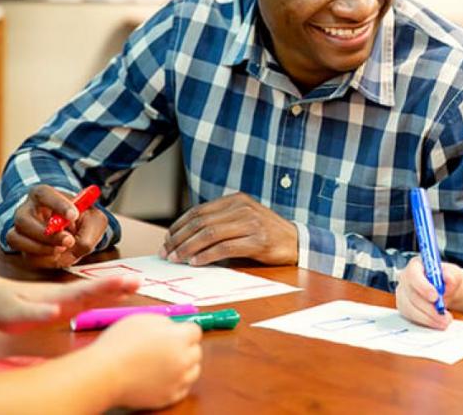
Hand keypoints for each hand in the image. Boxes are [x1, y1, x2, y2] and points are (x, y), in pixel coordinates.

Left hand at [0, 275, 139, 332]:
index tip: (125, 281)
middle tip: (139, 281)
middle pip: (97, 289)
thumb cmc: (4, 308)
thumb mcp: (15, 313)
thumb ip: (36, 312)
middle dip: (118, 285)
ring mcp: (68, 299)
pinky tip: (119, 297)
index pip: (86, 289)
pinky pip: (92, 300)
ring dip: (116, 289)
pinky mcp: (68, 306)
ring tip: (136, 285)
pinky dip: (108, 297)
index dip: (106, 286)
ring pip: (97, 293)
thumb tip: (56, 311)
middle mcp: (67, 295)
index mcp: (58, 296)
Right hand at [6, 185, 107, 267]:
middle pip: (23, 220)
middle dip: (46, 234)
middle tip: (69, 241)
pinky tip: (58, 256)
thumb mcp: (94, 220)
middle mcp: (26, 211)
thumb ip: (89, 230)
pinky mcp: (23, 249)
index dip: (58, 205)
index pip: (44, 194)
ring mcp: (20, 230)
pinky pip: (26, 256)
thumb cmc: (82, 220)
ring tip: (62, 250)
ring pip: (17, 239)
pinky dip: (44, 259)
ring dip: (42, 249)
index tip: (74, 215)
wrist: (74, 231)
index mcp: (43, 195)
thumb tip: (76, 245)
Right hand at [89, 314, 202, 409]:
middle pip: (196, 352)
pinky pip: (182, 389)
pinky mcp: (168, 397)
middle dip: (186, 348)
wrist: (105, 373)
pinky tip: (164, 378)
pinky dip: (176, 383)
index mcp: (179, 338)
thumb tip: (173, 327)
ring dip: (184, 366)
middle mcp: (183, 359)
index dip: (185, 330)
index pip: (196, 331)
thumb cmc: (119, 343)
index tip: (177, 332)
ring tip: (166, 364)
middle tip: (170, 348)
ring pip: (193, 372)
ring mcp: (177, 381)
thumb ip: (164, 322)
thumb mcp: (143, 319)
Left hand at [159, 193, 297, 265]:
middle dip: (179, 239)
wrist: (296, 242)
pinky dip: (207, 255)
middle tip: (166, 252)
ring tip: (177, 259)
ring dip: (188, 248)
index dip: (179, 225)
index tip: (167, 239)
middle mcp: (243, 207)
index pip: (198, 211)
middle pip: (201, 222)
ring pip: (210, 234)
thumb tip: (184, 238)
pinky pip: (225, 248)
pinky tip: (196, 262)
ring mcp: (251, 223)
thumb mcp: (242, 220)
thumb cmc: (264, 234)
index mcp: (236, 199)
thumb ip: (220, 223)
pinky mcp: (258, 240)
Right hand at [394, 256, 462, 329]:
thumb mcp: (452, 273)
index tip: (435, 297)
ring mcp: (402, 294)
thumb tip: (448, 278)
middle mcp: (405, 279)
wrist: (444, 290)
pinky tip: (436, 322)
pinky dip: (425, 321)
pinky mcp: (403, 307)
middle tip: (443, 314)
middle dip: (429, 307)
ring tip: (444, 320)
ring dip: (428, 317)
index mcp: (415, 266)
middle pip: (411, 295)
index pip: (413, 274)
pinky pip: (411, 317)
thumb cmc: (445, 279)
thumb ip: (451, 275)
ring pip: (410, 309)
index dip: (423, 286)